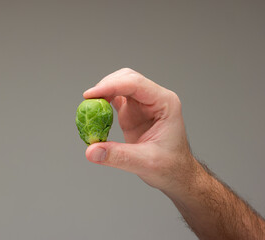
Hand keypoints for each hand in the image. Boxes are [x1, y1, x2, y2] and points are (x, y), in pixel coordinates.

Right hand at [83, 68, 196, 192]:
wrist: (176, 175)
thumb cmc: (170, 167)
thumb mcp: (146, 162)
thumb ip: (118, 156)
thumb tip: (91, 151)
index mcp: (165, 103)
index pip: (136, 84)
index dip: (111, 86)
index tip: (91, 94)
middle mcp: (154, 99)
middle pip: (127, 78)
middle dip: (106, 85)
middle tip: (88, 100)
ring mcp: (142, 104)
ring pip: (119, 85)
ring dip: (103, 92)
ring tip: (89, 107)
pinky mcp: (133, 112)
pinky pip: (115, 99)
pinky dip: (103, 103)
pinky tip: (94, 112)